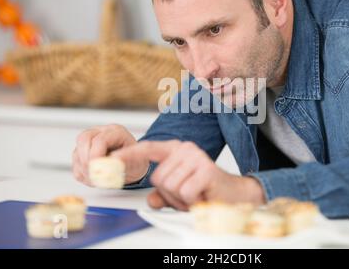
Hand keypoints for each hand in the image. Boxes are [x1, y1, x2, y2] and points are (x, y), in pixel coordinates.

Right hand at [72, 124, 148, 185]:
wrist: (133, 167)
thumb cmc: (136, 162)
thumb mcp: (136, 162)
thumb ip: (124, 161)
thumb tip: (111, 162)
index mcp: (116, 132)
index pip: (100, 140)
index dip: (96, 155)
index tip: (99, 169)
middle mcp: (101, 133)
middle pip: (83, 139)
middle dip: (86, 159)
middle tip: (94, 173)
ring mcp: (91, 142)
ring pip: (77, 151)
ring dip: (84, 169)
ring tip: (97, 179)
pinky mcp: (84, 152)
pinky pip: (76, 163)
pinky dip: (82, 174)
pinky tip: (94, 178)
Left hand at [111, 140, 265, 209]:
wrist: (235, 194)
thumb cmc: (207, 191)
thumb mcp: (179, 193)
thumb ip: (163, 194)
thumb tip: (151, 200)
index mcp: (177, 150)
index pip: (149, 149)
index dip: (130, 154)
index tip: (113, 159)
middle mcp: (186, 149)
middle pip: (159, 178)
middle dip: (171, 194)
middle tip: (188, 194)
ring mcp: (196, 157)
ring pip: (170, 187)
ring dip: (182, 199)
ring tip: (197, 194)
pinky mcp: (205, 170)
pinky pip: (185, 192)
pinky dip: (192, 201)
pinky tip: (203, 195)